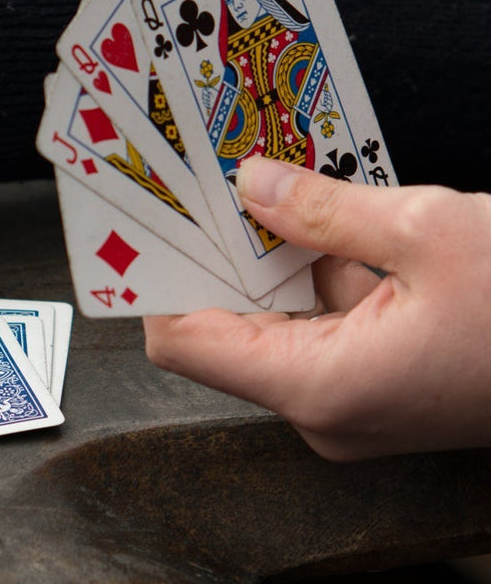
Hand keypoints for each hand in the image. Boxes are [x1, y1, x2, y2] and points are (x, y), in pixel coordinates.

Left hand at [143, 155, 490, 459]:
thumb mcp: (431, 232)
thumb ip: (325, 210)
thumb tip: (251, 185)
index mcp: (318, 388)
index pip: (183, 341)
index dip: (162, 278)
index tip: (151, 215)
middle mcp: (325, 411)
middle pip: (230, 326)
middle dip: (223, 249)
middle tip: (206, 171)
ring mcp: (359, 405)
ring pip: (286, 319)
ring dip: (281, 253)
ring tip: (268, 172)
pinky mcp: (390, 389)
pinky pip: (333, 325)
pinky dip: (330, 270)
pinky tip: (336, 210)